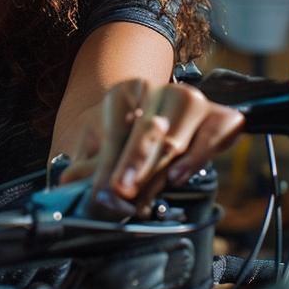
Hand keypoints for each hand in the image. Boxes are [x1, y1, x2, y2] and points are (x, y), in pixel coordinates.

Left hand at [58, 79, 243, 217]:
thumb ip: (93, 164)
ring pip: (175, 140)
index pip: (118, 131)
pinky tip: (177, 177)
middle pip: (148, 131)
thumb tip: (68, 180)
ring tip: (142, 198)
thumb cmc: (139, 129)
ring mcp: (193, 101)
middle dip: (134, 165)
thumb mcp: (110, 141)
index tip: (106, 191)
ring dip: (157, 173)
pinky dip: (193, 160)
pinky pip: (208, 140)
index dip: (110, 164)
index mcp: (129, 91)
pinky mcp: (220, 117)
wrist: (182, 111)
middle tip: (122, 192)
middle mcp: (162, 90)